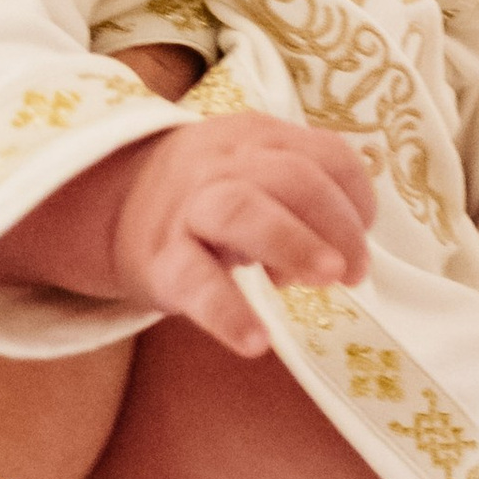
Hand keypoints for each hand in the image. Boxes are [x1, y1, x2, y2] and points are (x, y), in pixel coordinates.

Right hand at [108, 114, 375, 357]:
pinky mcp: (162, 260)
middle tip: (353, 272)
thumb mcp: (254, 173)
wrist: (115, 203)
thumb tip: (350, 254)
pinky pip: (196, 281)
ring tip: (326, 280)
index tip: (363, 239)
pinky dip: (228, 312)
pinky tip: (257, 340)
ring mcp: (190, 207)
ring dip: (294, 243)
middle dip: (337, 223)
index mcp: (258, 138)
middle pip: (292, 176)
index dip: (357, 197)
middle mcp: (225, 163)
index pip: (325, 153)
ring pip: (242, 210)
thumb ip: (305, 198)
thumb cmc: (209, 197)